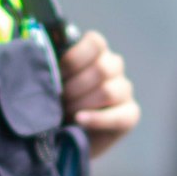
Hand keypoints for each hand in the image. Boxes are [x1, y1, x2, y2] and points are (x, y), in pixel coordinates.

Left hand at [59, 30, 138, 158]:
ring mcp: (124, 89)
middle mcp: (113, 66)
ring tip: (65, 113)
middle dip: (74, 87)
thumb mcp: (51, 79)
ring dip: (82, 104)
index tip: (57, 74)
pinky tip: (80, 120)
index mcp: (96, 51)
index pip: (95, 42)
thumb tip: (46, 57)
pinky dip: (96, 119)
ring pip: (108, 91)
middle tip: (58, 99)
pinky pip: (118, 116)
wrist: (61, 133)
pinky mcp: (130, 114)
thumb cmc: (55, 99)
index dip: (74, 59)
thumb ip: (54, 65)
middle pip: (101, 69)